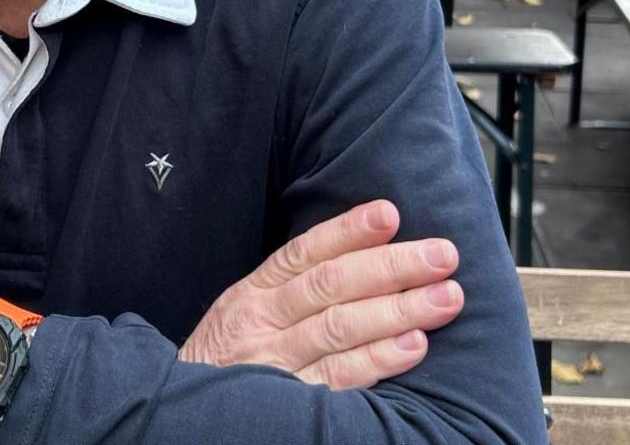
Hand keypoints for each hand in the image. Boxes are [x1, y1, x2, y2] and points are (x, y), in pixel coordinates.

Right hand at [178, 201, 462, 389]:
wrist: (184, 418)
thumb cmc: (227, 362)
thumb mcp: (243, 314)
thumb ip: (289, 289)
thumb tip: (360, 253)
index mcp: (252, 295)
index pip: (304, 253)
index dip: (349, 230)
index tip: (391, 212)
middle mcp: (262, 323)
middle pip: (332, 285)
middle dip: (393, 265)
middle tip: (444, 255)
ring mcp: (275, 363)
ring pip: (341, 327)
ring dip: (399, 309)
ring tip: (446, 297)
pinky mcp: (290, 402)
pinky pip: (338, 377)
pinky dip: (378, 359)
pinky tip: (414, 346)